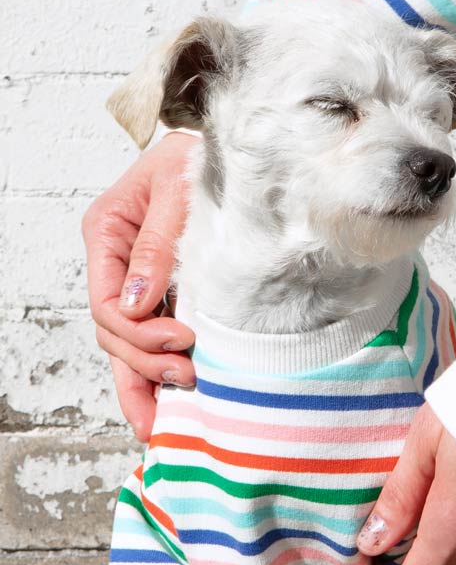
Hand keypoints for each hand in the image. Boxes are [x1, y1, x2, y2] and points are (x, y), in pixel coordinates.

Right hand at [81, 131, 196, 440]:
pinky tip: (172, 408)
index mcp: (108, 233)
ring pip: (130, 348)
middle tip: (189, 378)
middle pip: (115, 334)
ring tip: (178, 409)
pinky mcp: (171, 298)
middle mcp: (119, 264)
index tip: (178, 341)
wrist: (242, 155)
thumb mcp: (177, 190)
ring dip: (151, 381)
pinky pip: (157, 344)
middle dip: (146, 364)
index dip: (136, 332)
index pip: (105, 302)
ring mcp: (143, 285)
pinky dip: (161, 377)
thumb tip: (137, 304)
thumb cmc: (206, 160)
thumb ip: (156, 245)